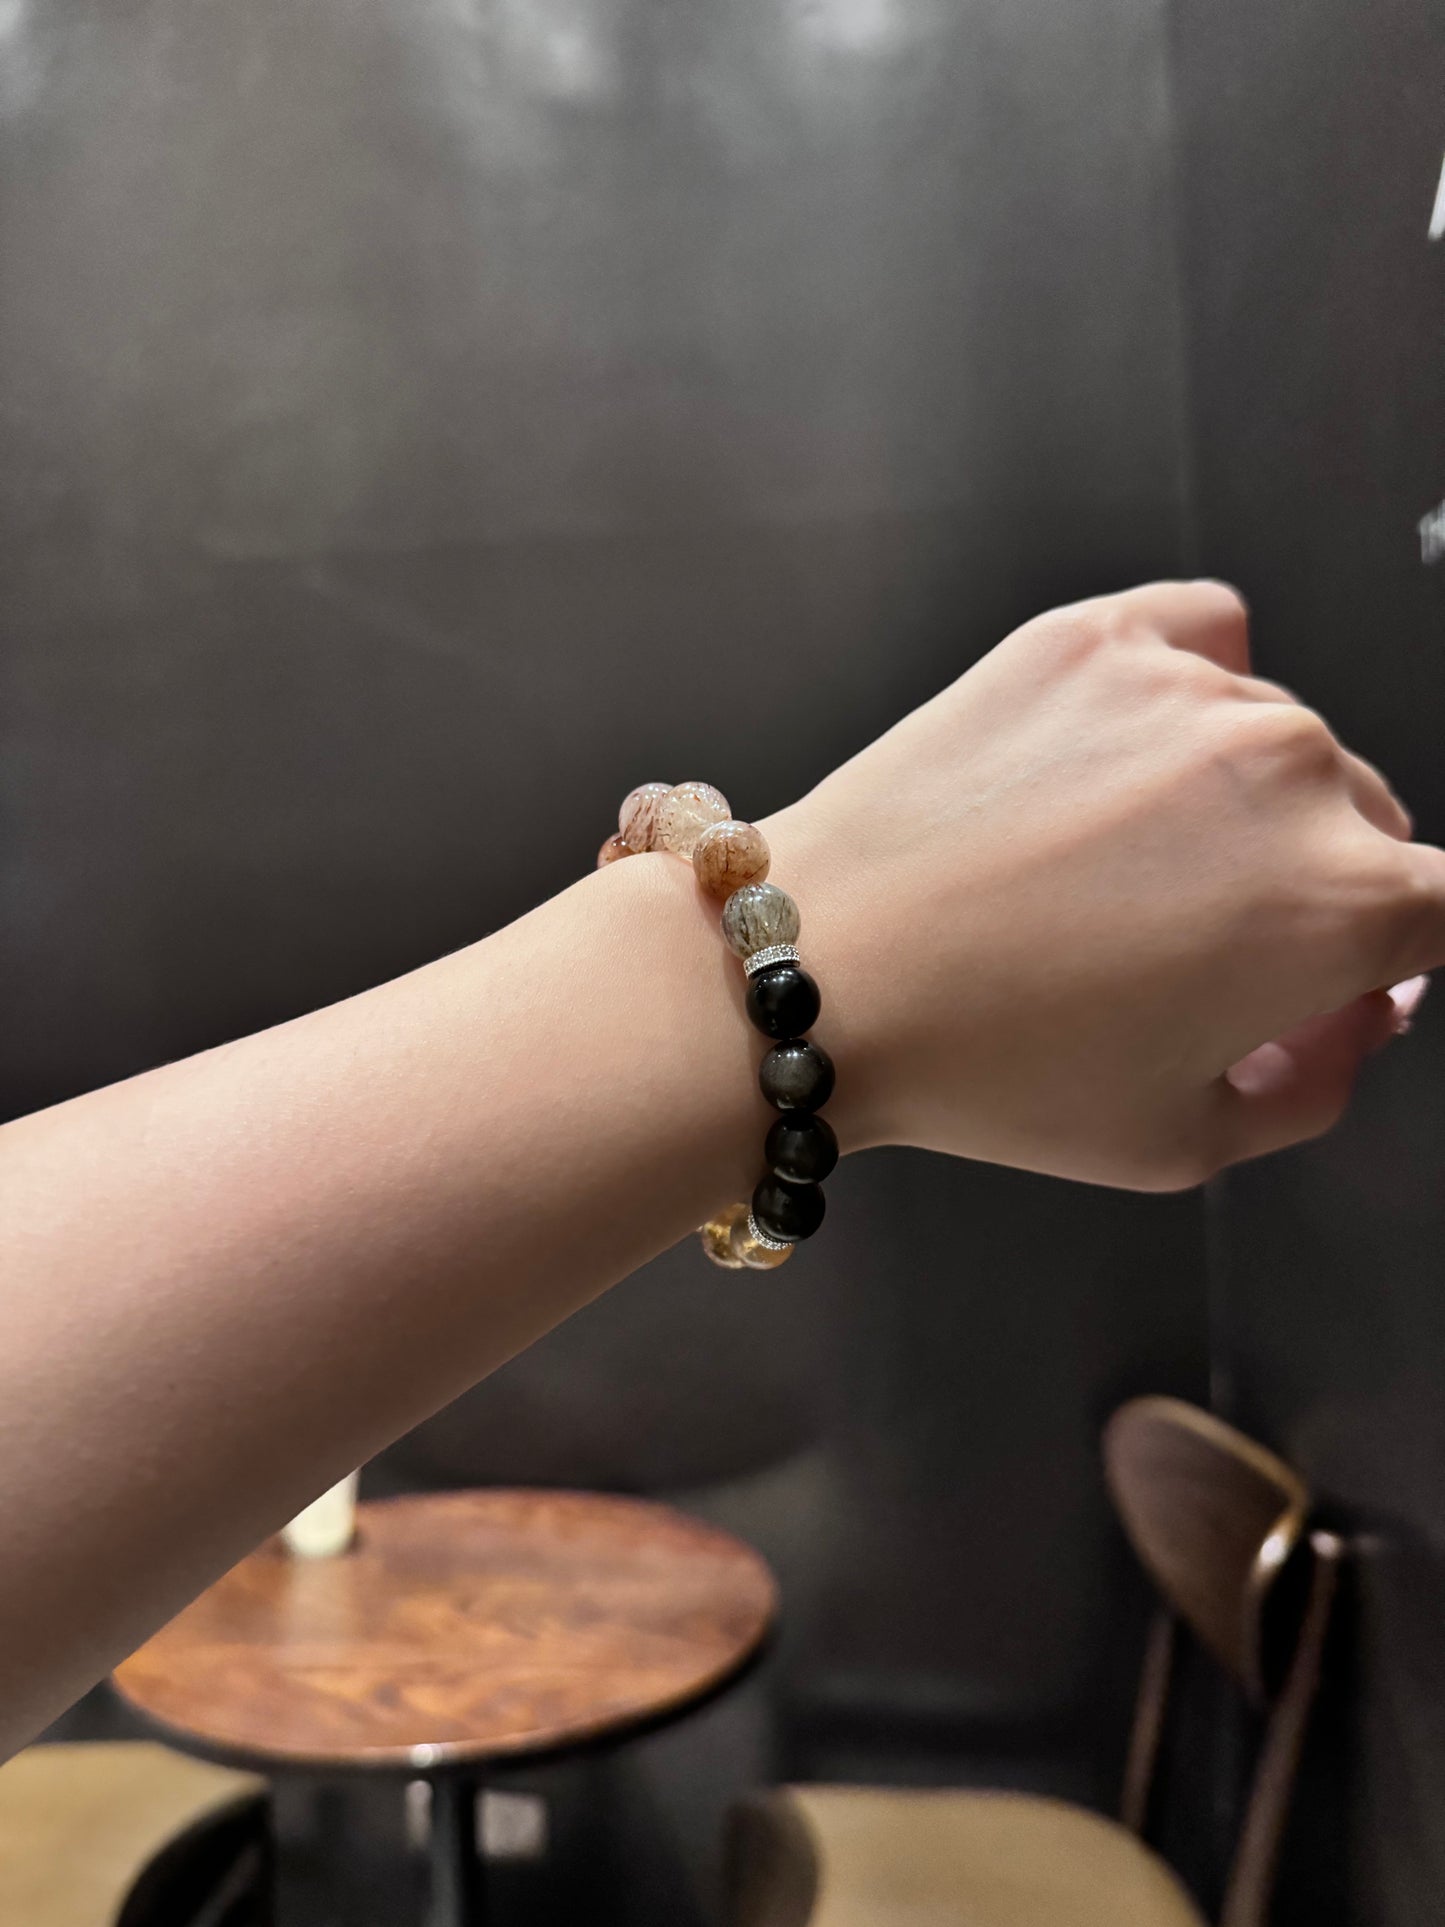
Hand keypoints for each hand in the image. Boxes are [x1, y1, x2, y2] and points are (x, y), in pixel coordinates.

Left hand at [768, 582, 1441, 1188]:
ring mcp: (1192, 689)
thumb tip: (1361, 1014)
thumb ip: (1322, 1081)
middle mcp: (1289, 771)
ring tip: (1123, 867)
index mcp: (1340, 902)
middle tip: (1209, 950)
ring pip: (1279, 740)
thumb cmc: (990, 1069)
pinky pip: (1206, 638)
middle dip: (1318, 889)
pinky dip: (1197, 684)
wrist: (820, 973)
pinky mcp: (1096, 637)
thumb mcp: (1187, 1140)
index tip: (1353, 976)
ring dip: (1241, 801)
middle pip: (1367, 823)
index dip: (1404, 956)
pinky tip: (1139, 743)